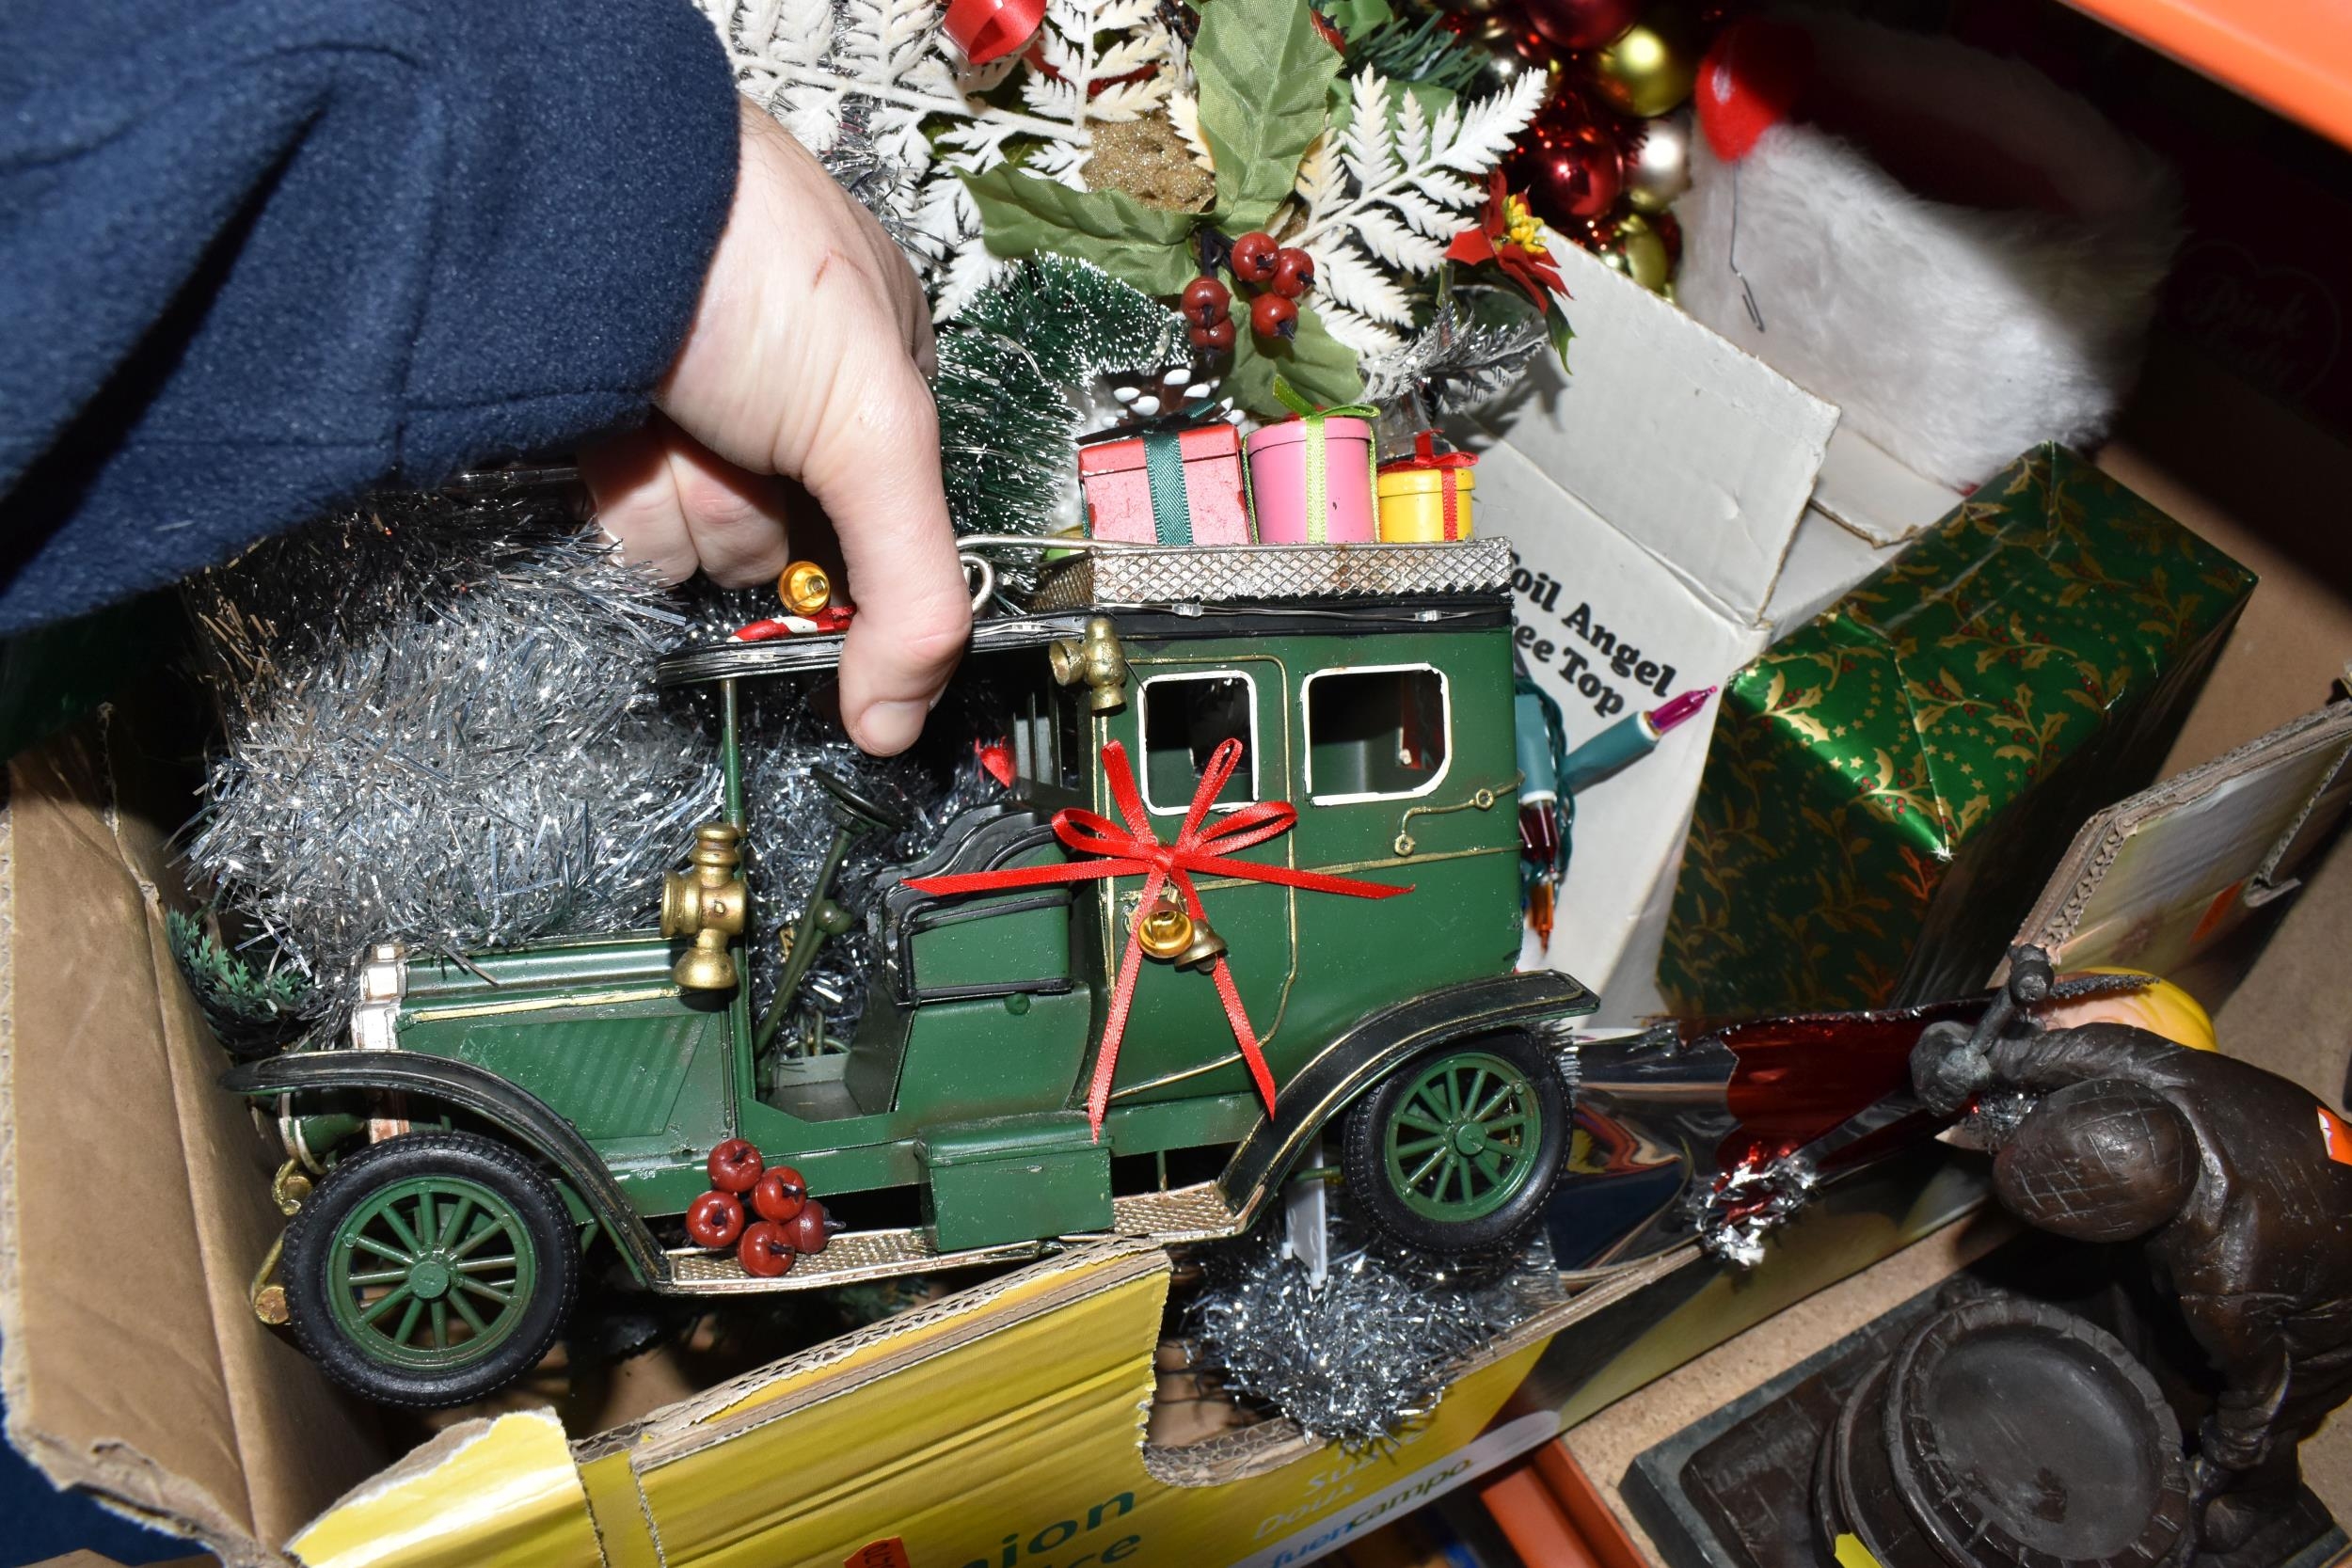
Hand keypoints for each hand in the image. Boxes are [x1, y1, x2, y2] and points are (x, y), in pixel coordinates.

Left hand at [581, 99, 969, 755]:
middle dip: (747, 511)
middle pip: (779, 544)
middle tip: (737, 441)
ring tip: (668, 417)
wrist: (583, 196)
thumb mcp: (877, 426)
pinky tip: (617, 428)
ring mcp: (693, 411)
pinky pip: (622, 521)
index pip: (887, 529)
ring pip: (696, 541)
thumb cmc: (748, 254)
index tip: (833, 583)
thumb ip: (913, 585)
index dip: (856, 564)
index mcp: (883, 376)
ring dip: (678, 500)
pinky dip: (616, 492)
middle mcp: (788, 399)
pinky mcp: (609, 424)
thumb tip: (899, 719)